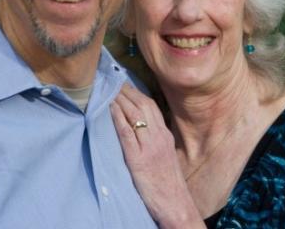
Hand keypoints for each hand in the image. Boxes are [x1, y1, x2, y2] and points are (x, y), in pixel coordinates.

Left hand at [111, 85, 204, 228]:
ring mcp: (150, 147)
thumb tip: (140, 124)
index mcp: (165, 134)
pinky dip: (118, 118)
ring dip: (120, 99)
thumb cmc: (167, 181)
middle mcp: (159, 137)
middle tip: (112, 81)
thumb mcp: (166, 154)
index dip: (136, 92)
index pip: (151, 105)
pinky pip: (127, 133)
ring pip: (135, 115)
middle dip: (126, 91)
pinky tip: (110, 109)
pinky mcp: (139, 160)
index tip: (123, 83)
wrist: (176, 204)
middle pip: (143, 105)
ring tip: (108, 89)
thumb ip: (155, 138)